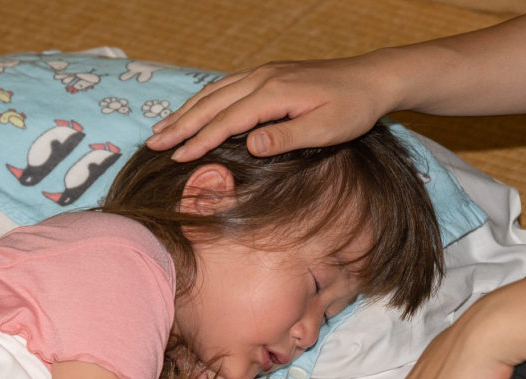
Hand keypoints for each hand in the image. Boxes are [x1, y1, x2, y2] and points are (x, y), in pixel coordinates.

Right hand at [146, 54, 394, 160]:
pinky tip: (194, 111)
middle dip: (181, 124)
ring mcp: (264, 73)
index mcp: (274, 93)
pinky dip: (205, 101)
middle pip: (212, 103)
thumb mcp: (325, 129)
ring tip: (163, 129)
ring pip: (215, 92)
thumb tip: (249, 146)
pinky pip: (226, 86)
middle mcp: (263, 78)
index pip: (227, 120)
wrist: (372, 79)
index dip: (200, 140)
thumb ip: (286, 137)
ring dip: (187, 111)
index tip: (177, 158)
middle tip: (154, 144)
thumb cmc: (353, 108)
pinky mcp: (269, 75)